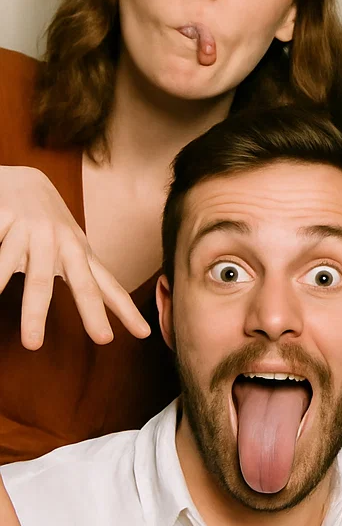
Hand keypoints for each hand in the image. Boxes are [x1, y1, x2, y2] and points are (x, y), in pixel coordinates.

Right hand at [0, 166, 150, 348]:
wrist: (26, 179)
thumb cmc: (53, 225)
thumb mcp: (75, 249)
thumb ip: (87, 278)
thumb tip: (107, 309)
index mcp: (78, 253)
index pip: (104, 286)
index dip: (124, 310)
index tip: (144, 333)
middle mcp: (57, 242)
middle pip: (51, 281)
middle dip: (53, 312)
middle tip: (35, 346)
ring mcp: (29, 229)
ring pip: (11, 266)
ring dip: (9, 296)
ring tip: (16, 335)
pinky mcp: (3, 216)